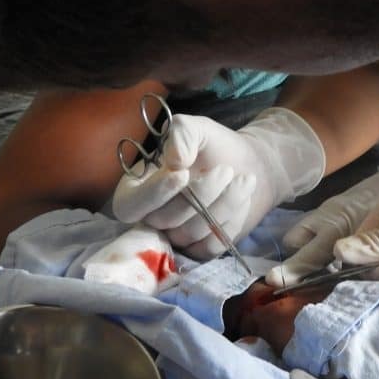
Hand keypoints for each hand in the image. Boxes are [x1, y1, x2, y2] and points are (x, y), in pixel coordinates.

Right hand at [113, 108, 324, 257]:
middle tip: (226, 170)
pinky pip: (211, 246)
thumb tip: (174, 162)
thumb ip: (181, 133)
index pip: (130, 205)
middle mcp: (151, 218)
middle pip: (165, 220)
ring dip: (223, 204)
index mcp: (137, 189)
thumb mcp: (196, 128)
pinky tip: (241, 199)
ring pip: (191, 233)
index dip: (155, 193)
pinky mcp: (200, 250)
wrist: (248, 165)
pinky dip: (232, 221)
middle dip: (201, 193)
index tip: (183, 173)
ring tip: (243, 178)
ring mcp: (176, 238)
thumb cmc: (214, 146)